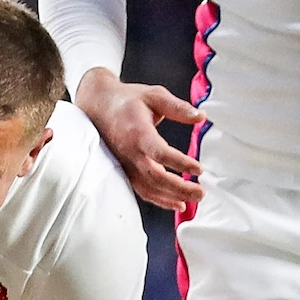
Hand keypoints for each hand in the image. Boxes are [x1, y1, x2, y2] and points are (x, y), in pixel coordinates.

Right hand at [75, 69, 203, 211]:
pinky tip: (178, 204)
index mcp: (138, 132)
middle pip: (155, 177)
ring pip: (149, 188)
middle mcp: (130, 152)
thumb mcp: (155, 95)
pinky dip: (160, 200)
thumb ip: (178, 108)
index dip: (180, 163)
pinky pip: (143, 190)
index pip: (160, 153)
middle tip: (201, 192)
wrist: (99, 106)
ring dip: (172, 197)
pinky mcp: (126, 170)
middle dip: (179, 188)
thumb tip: (201, 116)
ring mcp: (126, 164)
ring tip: (194, 199)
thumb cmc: (128, 100)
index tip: (199, 169)